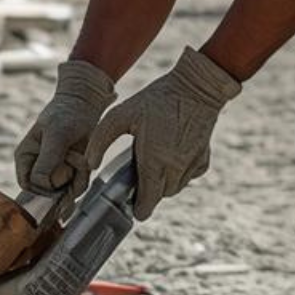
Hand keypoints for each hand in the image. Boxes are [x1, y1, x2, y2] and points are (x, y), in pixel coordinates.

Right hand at [16, 60, 116, 194]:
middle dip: (64, 178)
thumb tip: (40, 183)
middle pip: (49, 192)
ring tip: (79, 155)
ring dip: (77, 177)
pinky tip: (85, 160)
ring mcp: (54, 173)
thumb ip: (47, 159)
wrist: (84, 107)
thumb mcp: (56, 135)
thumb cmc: (65, 115)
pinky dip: (84, 177)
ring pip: (64, 193)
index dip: (42, 187)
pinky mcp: (70, 175)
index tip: (60, 178)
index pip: (27, 185)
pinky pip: (77, 188)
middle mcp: (37, 168)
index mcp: (24, 158)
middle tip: (72, 155)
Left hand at [85, 47, 240, 219]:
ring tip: (152, 160)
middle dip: (147, 191)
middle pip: (158, 197)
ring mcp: (192, 165)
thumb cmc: (156, 99)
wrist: (196, 87)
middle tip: (137, 172)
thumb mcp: (120, 115)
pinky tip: (170, 154)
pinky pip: (187, 177)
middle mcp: (175, 168)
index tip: (130, 203)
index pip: (147, 203)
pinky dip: (178, 173)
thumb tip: (91, 165)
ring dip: (162, 182)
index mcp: (154, 161)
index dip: (137, 207)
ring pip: (174, 188)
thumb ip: (101, 141)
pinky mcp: (204, 160)